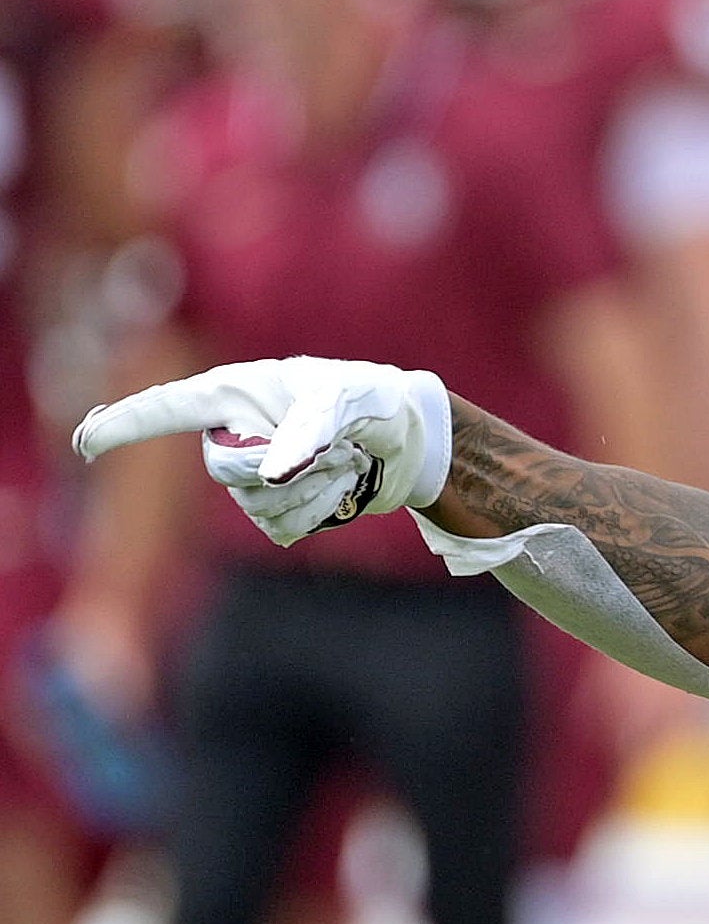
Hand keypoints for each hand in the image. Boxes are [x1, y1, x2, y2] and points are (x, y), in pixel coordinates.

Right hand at [73, 357, 452, 546]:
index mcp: (232, 394)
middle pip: (223, 473)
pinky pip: (283, 529)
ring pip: (256, 507)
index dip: (124, 425)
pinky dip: (319, 514)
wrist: (407, 439)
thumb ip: (306, 430)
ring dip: (312, 492)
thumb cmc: (370, 401)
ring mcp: (255, 476)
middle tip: (335, 451)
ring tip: (345, 464)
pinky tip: (342, 491)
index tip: (86, 442)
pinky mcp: (281, 509)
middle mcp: (234, 434)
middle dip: (281, 469)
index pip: (165, 410)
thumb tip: (271, 476)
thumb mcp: (345, 400)